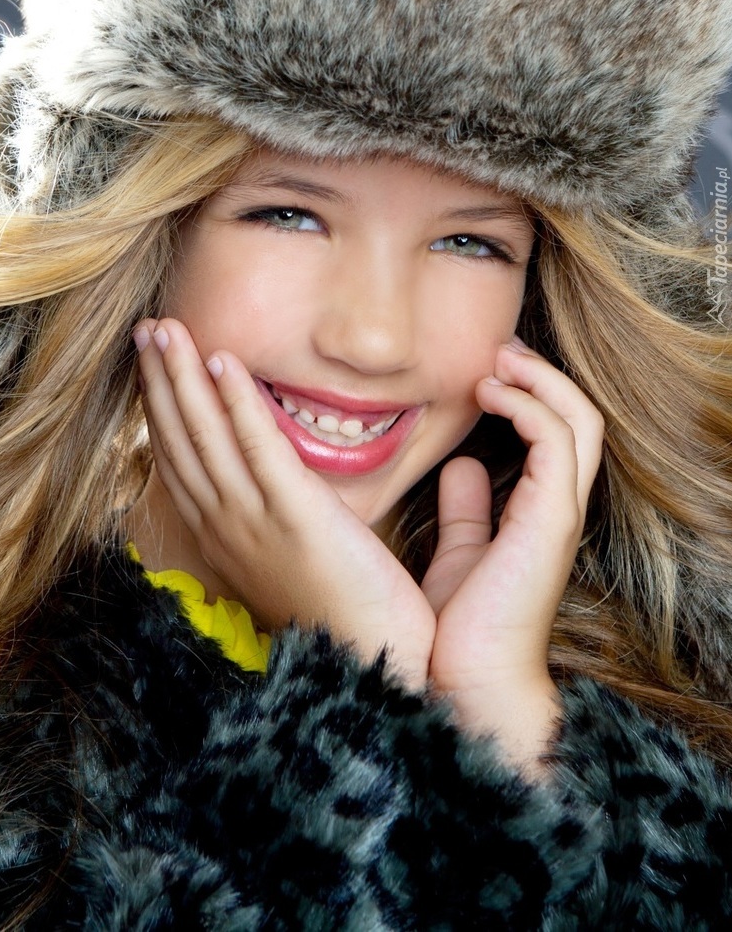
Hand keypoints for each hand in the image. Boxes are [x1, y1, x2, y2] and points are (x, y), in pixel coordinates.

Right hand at [134, 318, 435, 689]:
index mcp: (223, 537)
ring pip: (206, 437)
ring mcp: (255, 522)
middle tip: (146, 328)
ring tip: (166, 329)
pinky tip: (222, 361)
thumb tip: (268, 479)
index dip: (162, 407)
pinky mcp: (295, 517)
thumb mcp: (288, 558)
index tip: (152, 364)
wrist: (373, 666)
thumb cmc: (342, 614)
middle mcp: (226, 528)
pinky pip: (258, 448)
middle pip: (181, 441)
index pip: (180, 459)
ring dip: (182, 377)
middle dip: (159, 381)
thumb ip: (271, 515)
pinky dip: (236, 402)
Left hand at [422, 336, 603, 774]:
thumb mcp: (458, 551)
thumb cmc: (454, 629)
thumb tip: (459, 467)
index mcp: (539, 513)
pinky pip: (557, 442)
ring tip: (498, 358)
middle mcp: (557, 509)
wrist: (458, 686)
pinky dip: (528, 406)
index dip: (530, 393)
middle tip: (499, 347)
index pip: (556, 434)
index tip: (487, 366)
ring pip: (578, 421)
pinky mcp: (550, 520)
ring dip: (539, 380)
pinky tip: (489, 393)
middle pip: (578, 418)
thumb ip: (466, 509)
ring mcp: (558, 514)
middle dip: (542, 375)